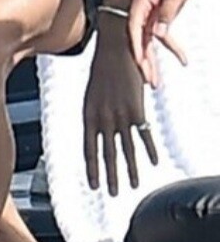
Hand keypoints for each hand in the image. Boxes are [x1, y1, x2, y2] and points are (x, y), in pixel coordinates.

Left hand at [83, 24, 158, 194]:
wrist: (114, 47)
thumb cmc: (102, 69)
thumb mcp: (92, 93)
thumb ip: (96, 113)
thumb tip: (101, 127)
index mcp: (88, 113)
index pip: (88, 148)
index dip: (92, 167)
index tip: (94, 185)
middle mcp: (103, 117)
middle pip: (107, 153)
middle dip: (109, 175)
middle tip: (111, 193)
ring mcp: (120, 114)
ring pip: (126, 149)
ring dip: (129, 169)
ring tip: (131, 185)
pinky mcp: (136, 109)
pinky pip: (144, 134)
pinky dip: (149, 149)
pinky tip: (153, 162)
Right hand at [128, 0, 192, 86]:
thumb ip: (166, 14)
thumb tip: (158, 34)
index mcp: (139, 2)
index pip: (133, 27)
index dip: (135, 46)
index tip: (140, 61)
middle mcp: (140, 11)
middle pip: (137, 40)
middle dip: (143, 62)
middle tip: (149, 81)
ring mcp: (147, 16)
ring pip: (146, 43)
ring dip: (151, 62)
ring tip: (155, 82)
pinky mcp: (156, 20)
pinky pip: (160, 38)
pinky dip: (170, 48)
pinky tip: (182, 59)